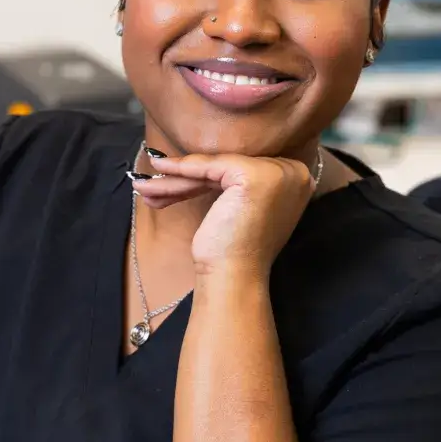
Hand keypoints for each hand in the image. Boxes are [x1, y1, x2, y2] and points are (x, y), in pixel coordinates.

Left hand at [134, 153, 314, 274]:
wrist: (236, 277)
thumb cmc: (236, 251)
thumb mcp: (240, 207)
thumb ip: (232, 183)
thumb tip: (194, 164)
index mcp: (296, 178)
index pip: (238, 170)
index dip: (201, 176)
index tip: (169, 181)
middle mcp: (293, 172)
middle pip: (225, 169)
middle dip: (185, 179)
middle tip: (151, 185)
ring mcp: (276, 172)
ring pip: (214, 168)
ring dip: (174, 178)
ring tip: (143, 185)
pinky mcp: (253, 175)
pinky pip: (208, 167)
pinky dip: (180, 170)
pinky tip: (157, 171)